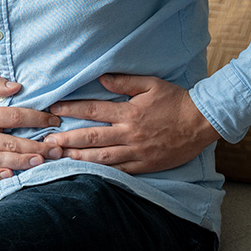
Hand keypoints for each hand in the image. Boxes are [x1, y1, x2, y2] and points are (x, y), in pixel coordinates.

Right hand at [0, 76, 62, 180]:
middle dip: (36, 146)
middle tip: (56, 148)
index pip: (14, 117)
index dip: (36, 119)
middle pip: (10, 142)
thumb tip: (17, 86)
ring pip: (0, 159)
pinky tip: (12, 173)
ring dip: (22, 161)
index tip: (54, 121)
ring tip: (41, 161)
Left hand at [45, 74, 220, 173]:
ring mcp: (136, 151)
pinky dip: (102, 172)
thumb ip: (125, 81)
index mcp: (129, 112)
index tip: (54, 109)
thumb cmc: (176, 101)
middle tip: (47, 142)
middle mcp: (129, 133)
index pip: (93, 110)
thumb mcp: (151, 84)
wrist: (203, 122)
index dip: (71, 109)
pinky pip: (120, 171)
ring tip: (60, 157)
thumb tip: (101, 77)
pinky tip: (87, 172)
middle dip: (67, 139)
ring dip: (78, 157)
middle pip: (91, 137)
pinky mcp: (145, 165)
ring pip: (101, 157)